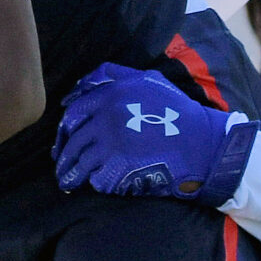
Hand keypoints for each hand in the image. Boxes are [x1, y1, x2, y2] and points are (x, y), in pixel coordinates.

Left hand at [54, 63, 256, 206]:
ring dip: (70, 174)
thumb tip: (84, 83)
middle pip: (72, 140)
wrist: (200, 142)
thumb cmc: (176, 110)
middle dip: (63, 154)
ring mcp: (110, 145)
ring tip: (67, 182)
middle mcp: (105, 118)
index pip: (74, 112)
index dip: (65, 128)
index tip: (63, 138)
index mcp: (109, 95)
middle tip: (61, 163)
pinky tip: (91, 186)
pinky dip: (92, 182)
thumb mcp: (146, 79)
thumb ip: (114, 75)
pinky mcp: (118, 168)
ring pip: (80, 162)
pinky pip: (96, 177)